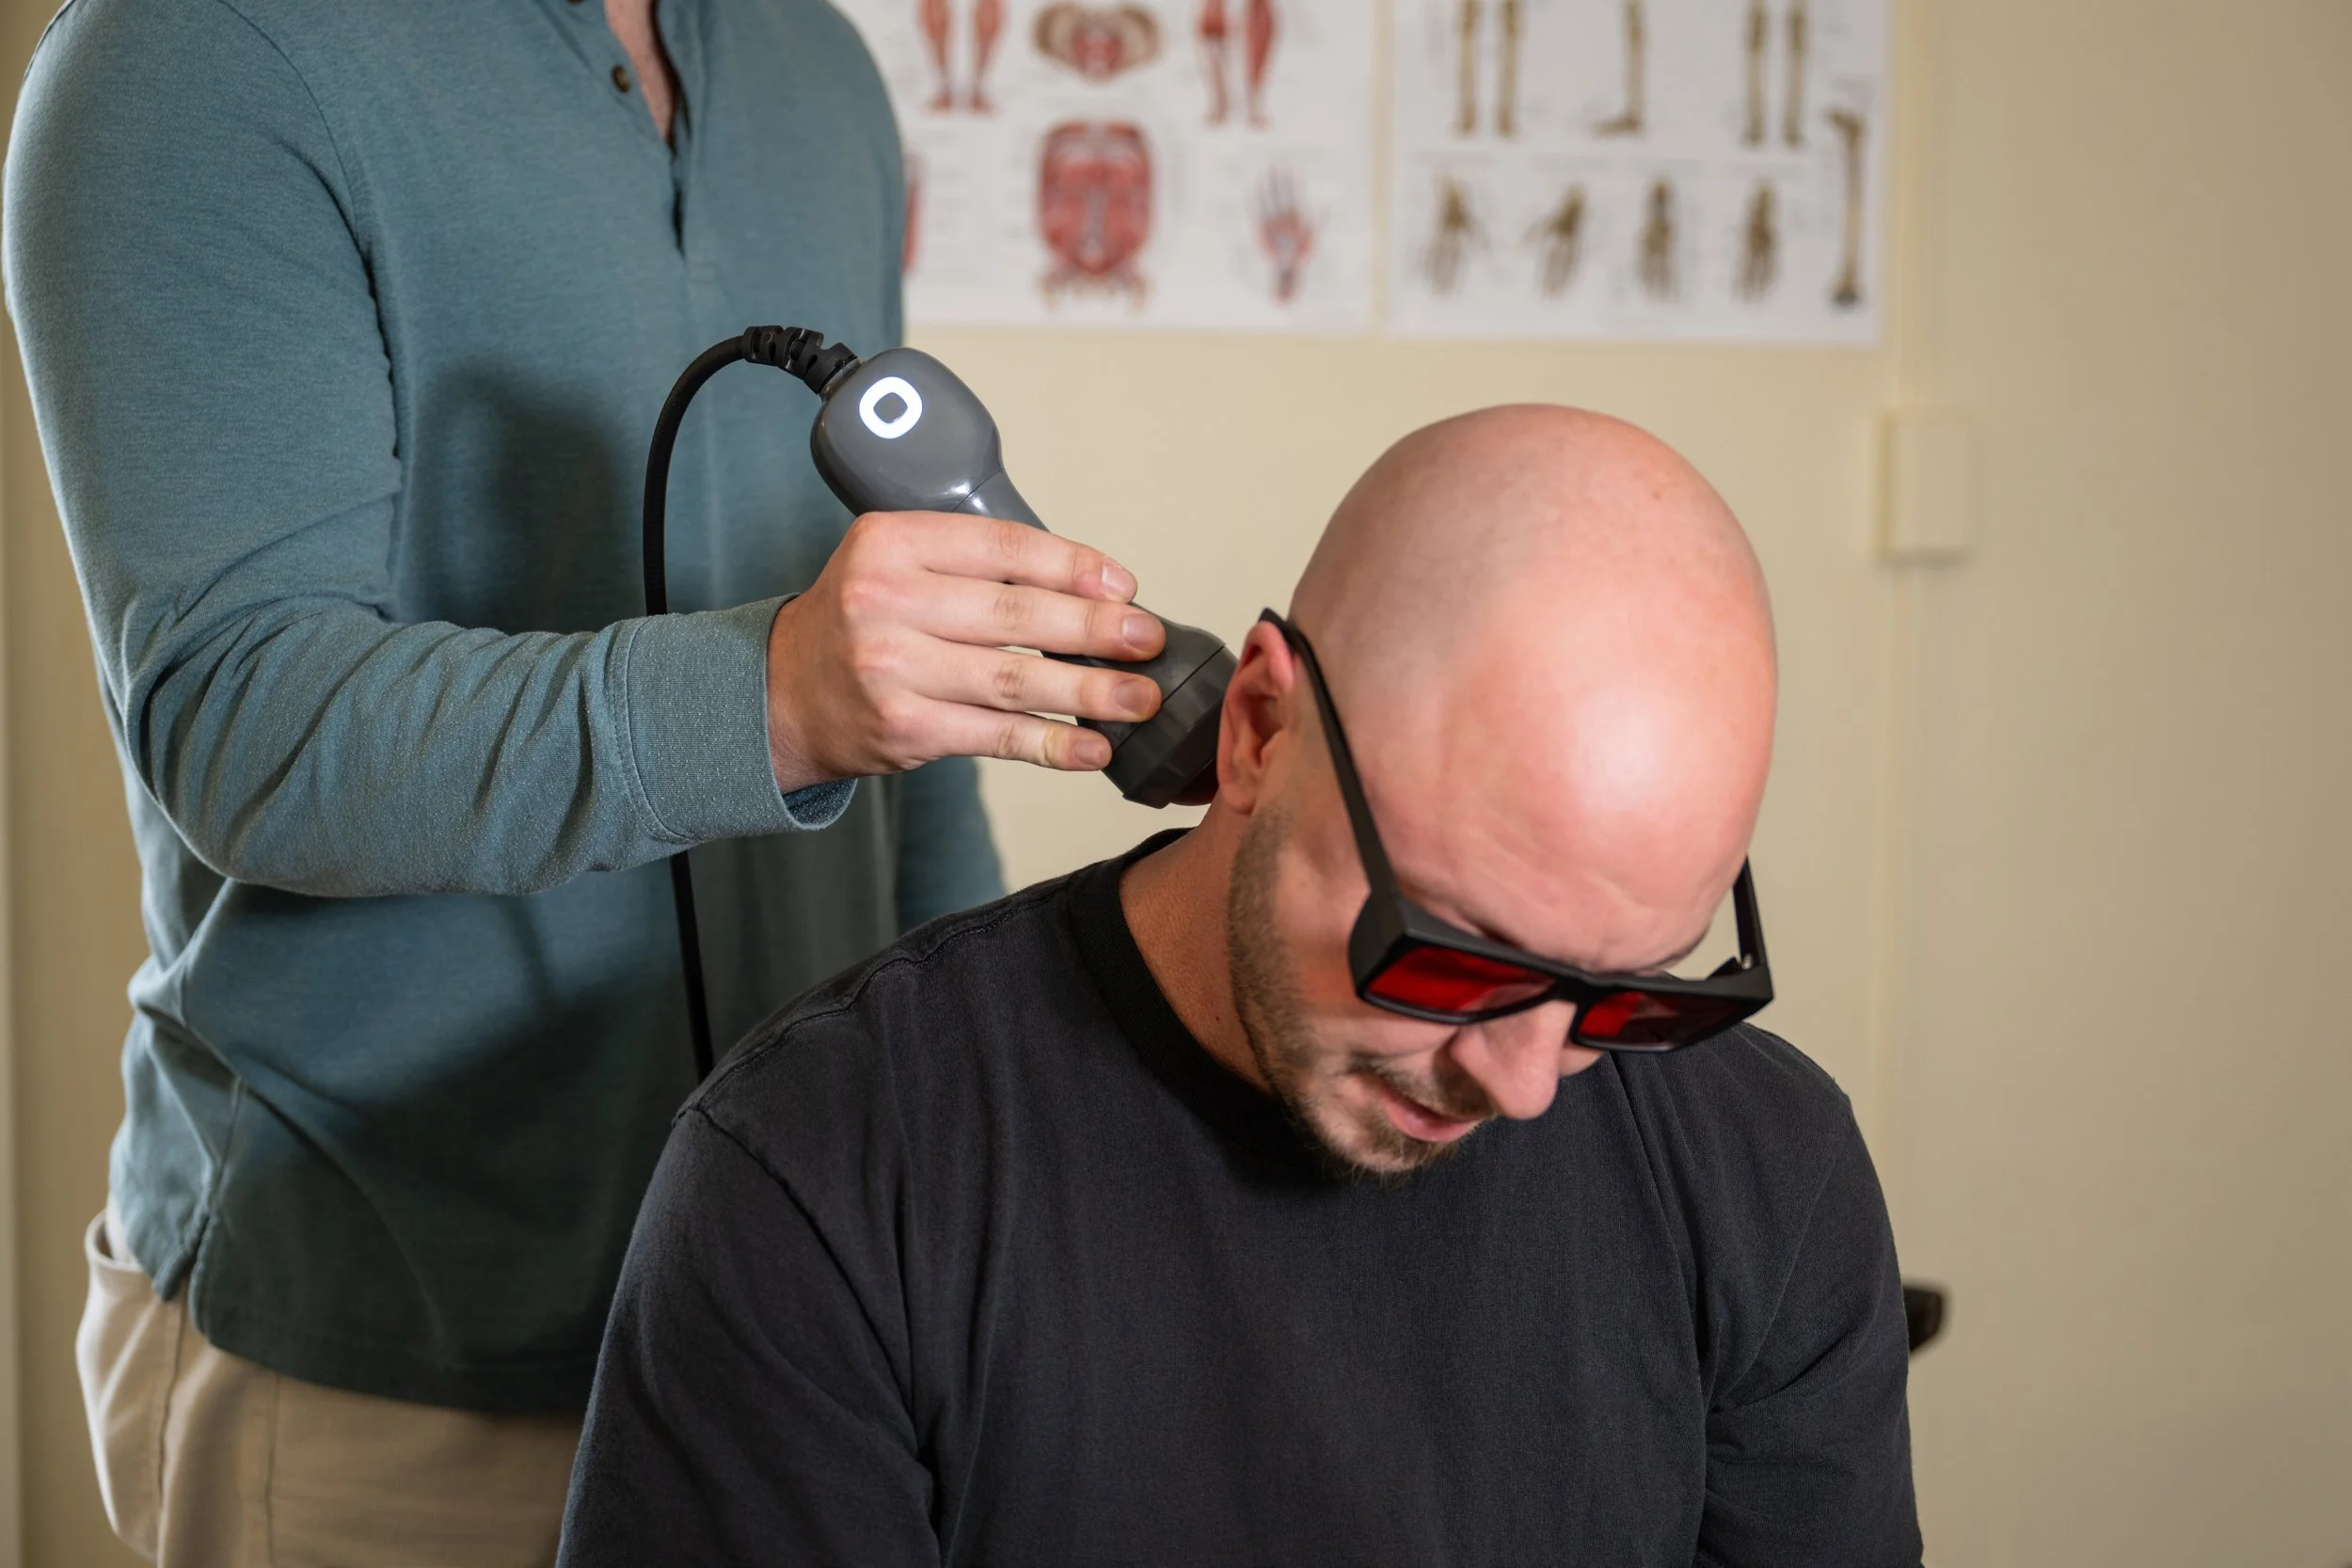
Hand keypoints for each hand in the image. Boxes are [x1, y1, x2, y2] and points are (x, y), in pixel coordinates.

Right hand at [765, 511, 1166, 791]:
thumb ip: (975, 566)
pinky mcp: (903, 727)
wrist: (783, 694)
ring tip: (1141, 698)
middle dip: (1096, 630)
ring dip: (1090, 693)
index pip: (1003, 547)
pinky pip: (995, 736)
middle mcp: (886, 601)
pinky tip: (1094, 748)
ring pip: (1015, 680)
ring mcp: (892, 669)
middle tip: (1148, 639)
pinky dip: (1052, 744)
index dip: (1073, 567)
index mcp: (890, 542)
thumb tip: (1093, 591)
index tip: (1123, 586)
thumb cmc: (860, 623)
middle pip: (1016, 615)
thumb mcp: (897, 563)